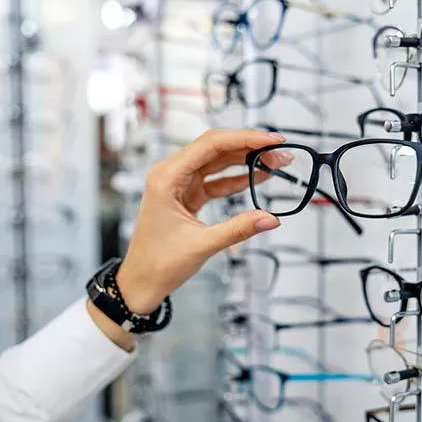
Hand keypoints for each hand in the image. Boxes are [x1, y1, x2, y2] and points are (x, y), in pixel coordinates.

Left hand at [115, 129, 289, 315]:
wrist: (141, 282)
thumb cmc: (158, 263)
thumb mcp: (202, 245)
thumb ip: (239, 229)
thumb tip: (271, 219)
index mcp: (166, 177)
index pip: (210, 144)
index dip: (244, 138)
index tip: (271, 140)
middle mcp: (171, 174)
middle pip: (216, 148)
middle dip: (250, 147)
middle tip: (280, 152)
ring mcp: (179, 184)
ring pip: (218, 161)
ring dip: (246, 161)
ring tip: (275, 163)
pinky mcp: (187, 195)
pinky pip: (216, 180)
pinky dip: (238, 178)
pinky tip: (259, 177)